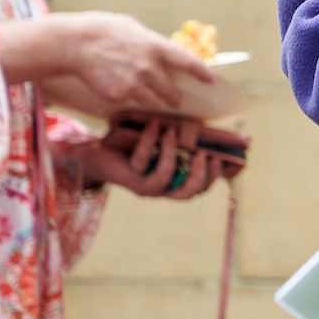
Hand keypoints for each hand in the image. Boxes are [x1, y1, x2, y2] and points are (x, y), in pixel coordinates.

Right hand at [44, 12, 217, 113]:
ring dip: (158, 104)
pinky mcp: (117, 96)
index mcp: (156, 47)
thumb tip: (158, 51)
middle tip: (177, 100)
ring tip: (159, 104)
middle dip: (175, 96)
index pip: (189, 62)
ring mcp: (134, 84)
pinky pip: (132, 103)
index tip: (211, 80)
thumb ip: (149, 42)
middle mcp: (149, 68)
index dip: (203, 73)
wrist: (74, 44)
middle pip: (171, 90)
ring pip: (154, 102)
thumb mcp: (133, 28)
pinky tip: (129, 99)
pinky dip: (133, 103)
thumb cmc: (102, 30)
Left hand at [80, 118, 233, 200]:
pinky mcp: (126, 175)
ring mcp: (142, 185)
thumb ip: (181, 143)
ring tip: (172, 132)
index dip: (211, 178)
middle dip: (197, 175)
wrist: (101, 153)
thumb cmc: (136, 146)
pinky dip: (149, 141)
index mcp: (172, 183)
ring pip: (162, 178)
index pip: (197, 189)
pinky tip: (153, 125)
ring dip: (170, 154)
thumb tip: (206, 127)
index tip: (217, 158)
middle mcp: (159, 188)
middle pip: (184, 193)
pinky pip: (141, 160)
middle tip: (202, 155)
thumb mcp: (162, 145)